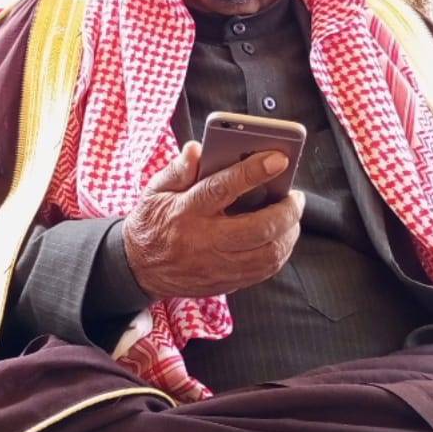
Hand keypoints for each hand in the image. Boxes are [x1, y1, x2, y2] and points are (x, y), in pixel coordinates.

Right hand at [122, 142, 304, 299]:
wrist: (138, 267)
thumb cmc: (152, 222)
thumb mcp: (155, 191)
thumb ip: (178, 169)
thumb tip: (197, 149)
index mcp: (185, 212)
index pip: (222, 188)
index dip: (253, 172)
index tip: (278, 159)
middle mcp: (203, 241)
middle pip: (259, 228)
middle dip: (286, 210)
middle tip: (295, 196)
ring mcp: (216, 266)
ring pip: (268, 254)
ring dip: (289, 234)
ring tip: (291, 217)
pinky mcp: (224, 282)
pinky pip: (263, 271)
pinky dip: (279, 253)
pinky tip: (281, 238)